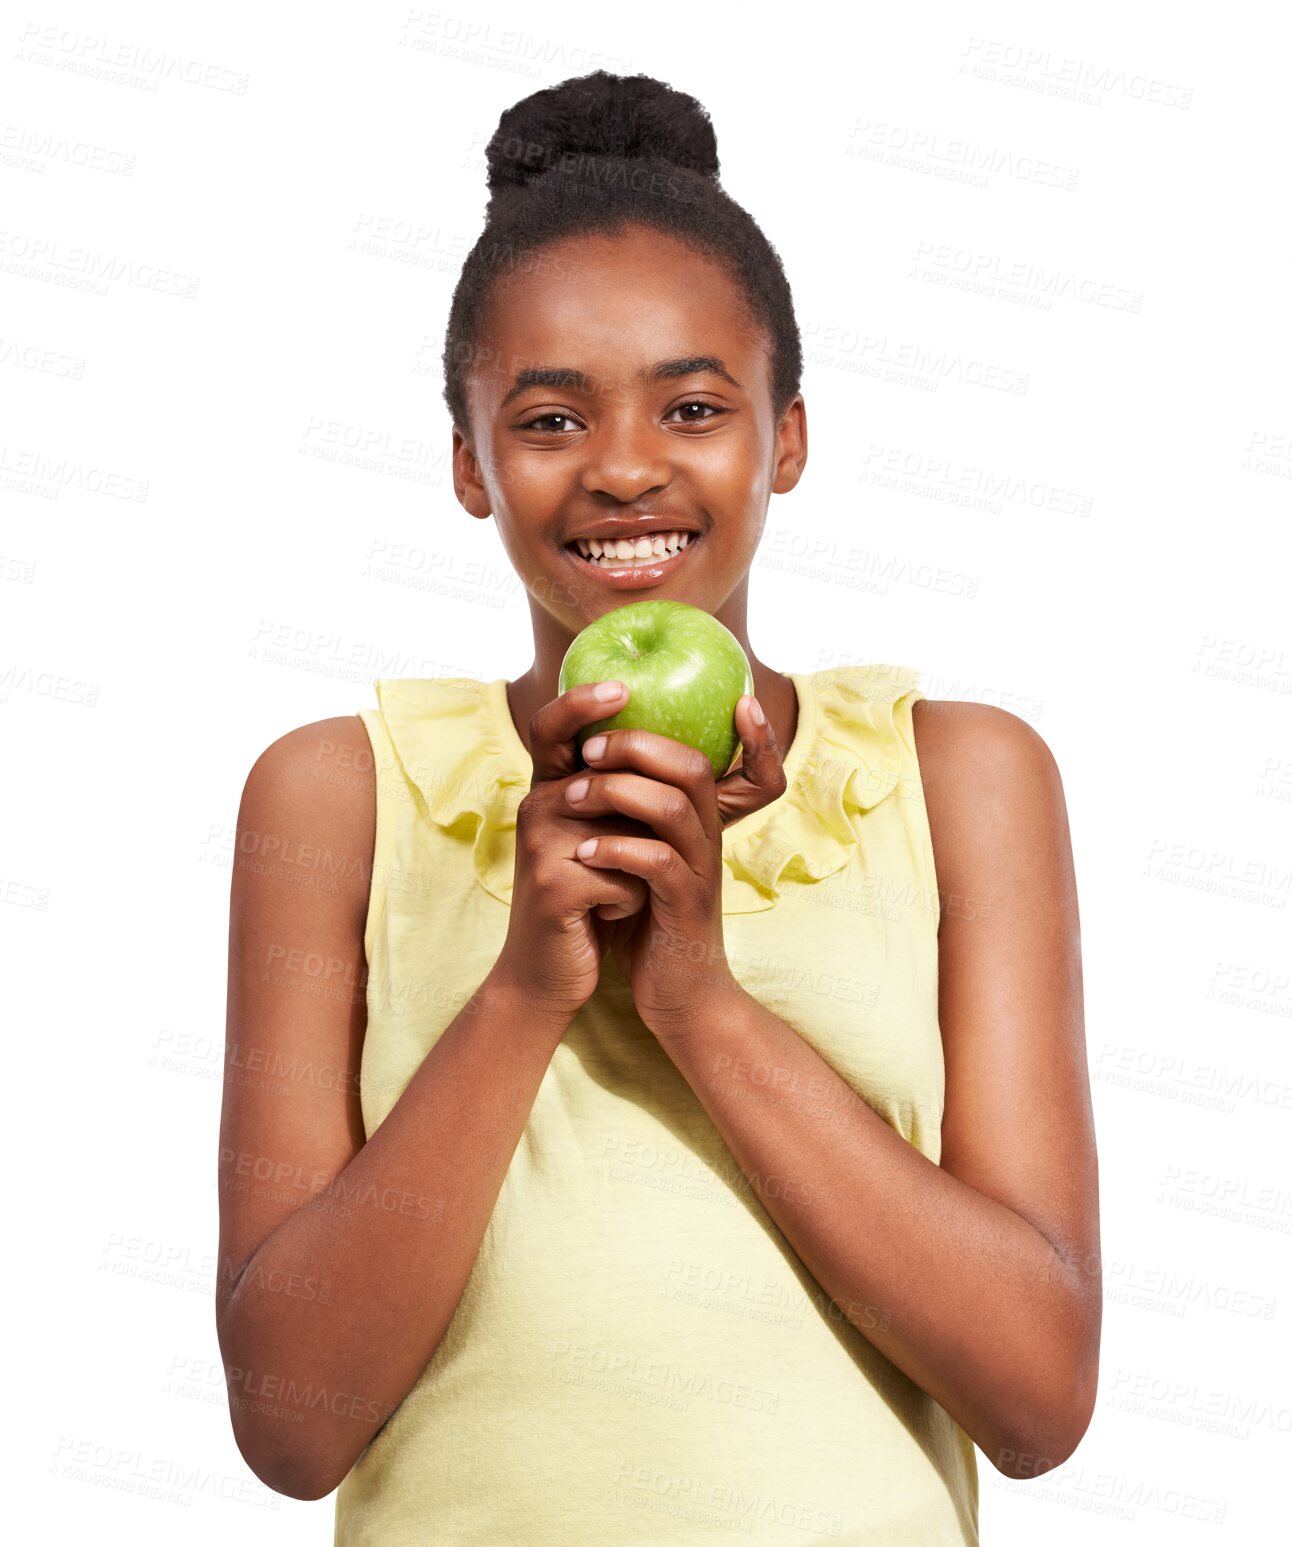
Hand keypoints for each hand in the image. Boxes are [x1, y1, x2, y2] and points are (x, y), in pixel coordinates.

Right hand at [490, 680, 656, 1024]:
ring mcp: (539, 843)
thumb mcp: (604, 842)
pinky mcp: (551, 885)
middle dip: (644, 821)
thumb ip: (623, 799)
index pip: (554, 728)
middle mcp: (536, 806)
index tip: (620, 687)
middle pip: (610, 778)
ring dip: (641, 867)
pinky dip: (631, 902)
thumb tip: (677, 753)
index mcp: (549, 790)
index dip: (581, 702)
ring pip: (630, 832)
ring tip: (614, 893)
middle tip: (634, 860)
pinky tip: (603, 919)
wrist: (548, 975)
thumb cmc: (588, 903)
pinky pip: (626, 875)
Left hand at [565, 693, 786, 1038]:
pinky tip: (584, 854)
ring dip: (618, 793)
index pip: (709, 754)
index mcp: (695, 819)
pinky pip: (660, 865)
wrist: (678, 996)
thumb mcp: (637, 858)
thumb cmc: (650, 921)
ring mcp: (700, 872)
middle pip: (691, 766)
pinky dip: (618, 851)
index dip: (695, 722)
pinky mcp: (686, 909)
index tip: (662, 698)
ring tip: (572, 797)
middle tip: (588, 749)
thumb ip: (622, 815)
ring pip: (674, 808)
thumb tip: (579, 766)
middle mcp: (706, 837)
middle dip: (636, 746)